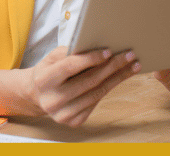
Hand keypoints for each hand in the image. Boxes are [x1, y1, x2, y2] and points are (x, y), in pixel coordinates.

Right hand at [23, 46, 140, 126]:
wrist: (37, 95)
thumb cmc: (48, 71)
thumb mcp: (52, 58)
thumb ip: (70, 52)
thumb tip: (98, 47)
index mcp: (44, 80)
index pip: (70, 66)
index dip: (90, 58)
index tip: (109, 51)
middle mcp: (52, 100)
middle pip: (89, 81)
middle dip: (112, 66)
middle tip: (129, 56)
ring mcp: (62, 114)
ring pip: (97, 93)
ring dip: (117, 78)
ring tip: (132, 66)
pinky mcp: (73, 121)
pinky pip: (96, 102)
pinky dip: (109, 88)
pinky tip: (120, 78)